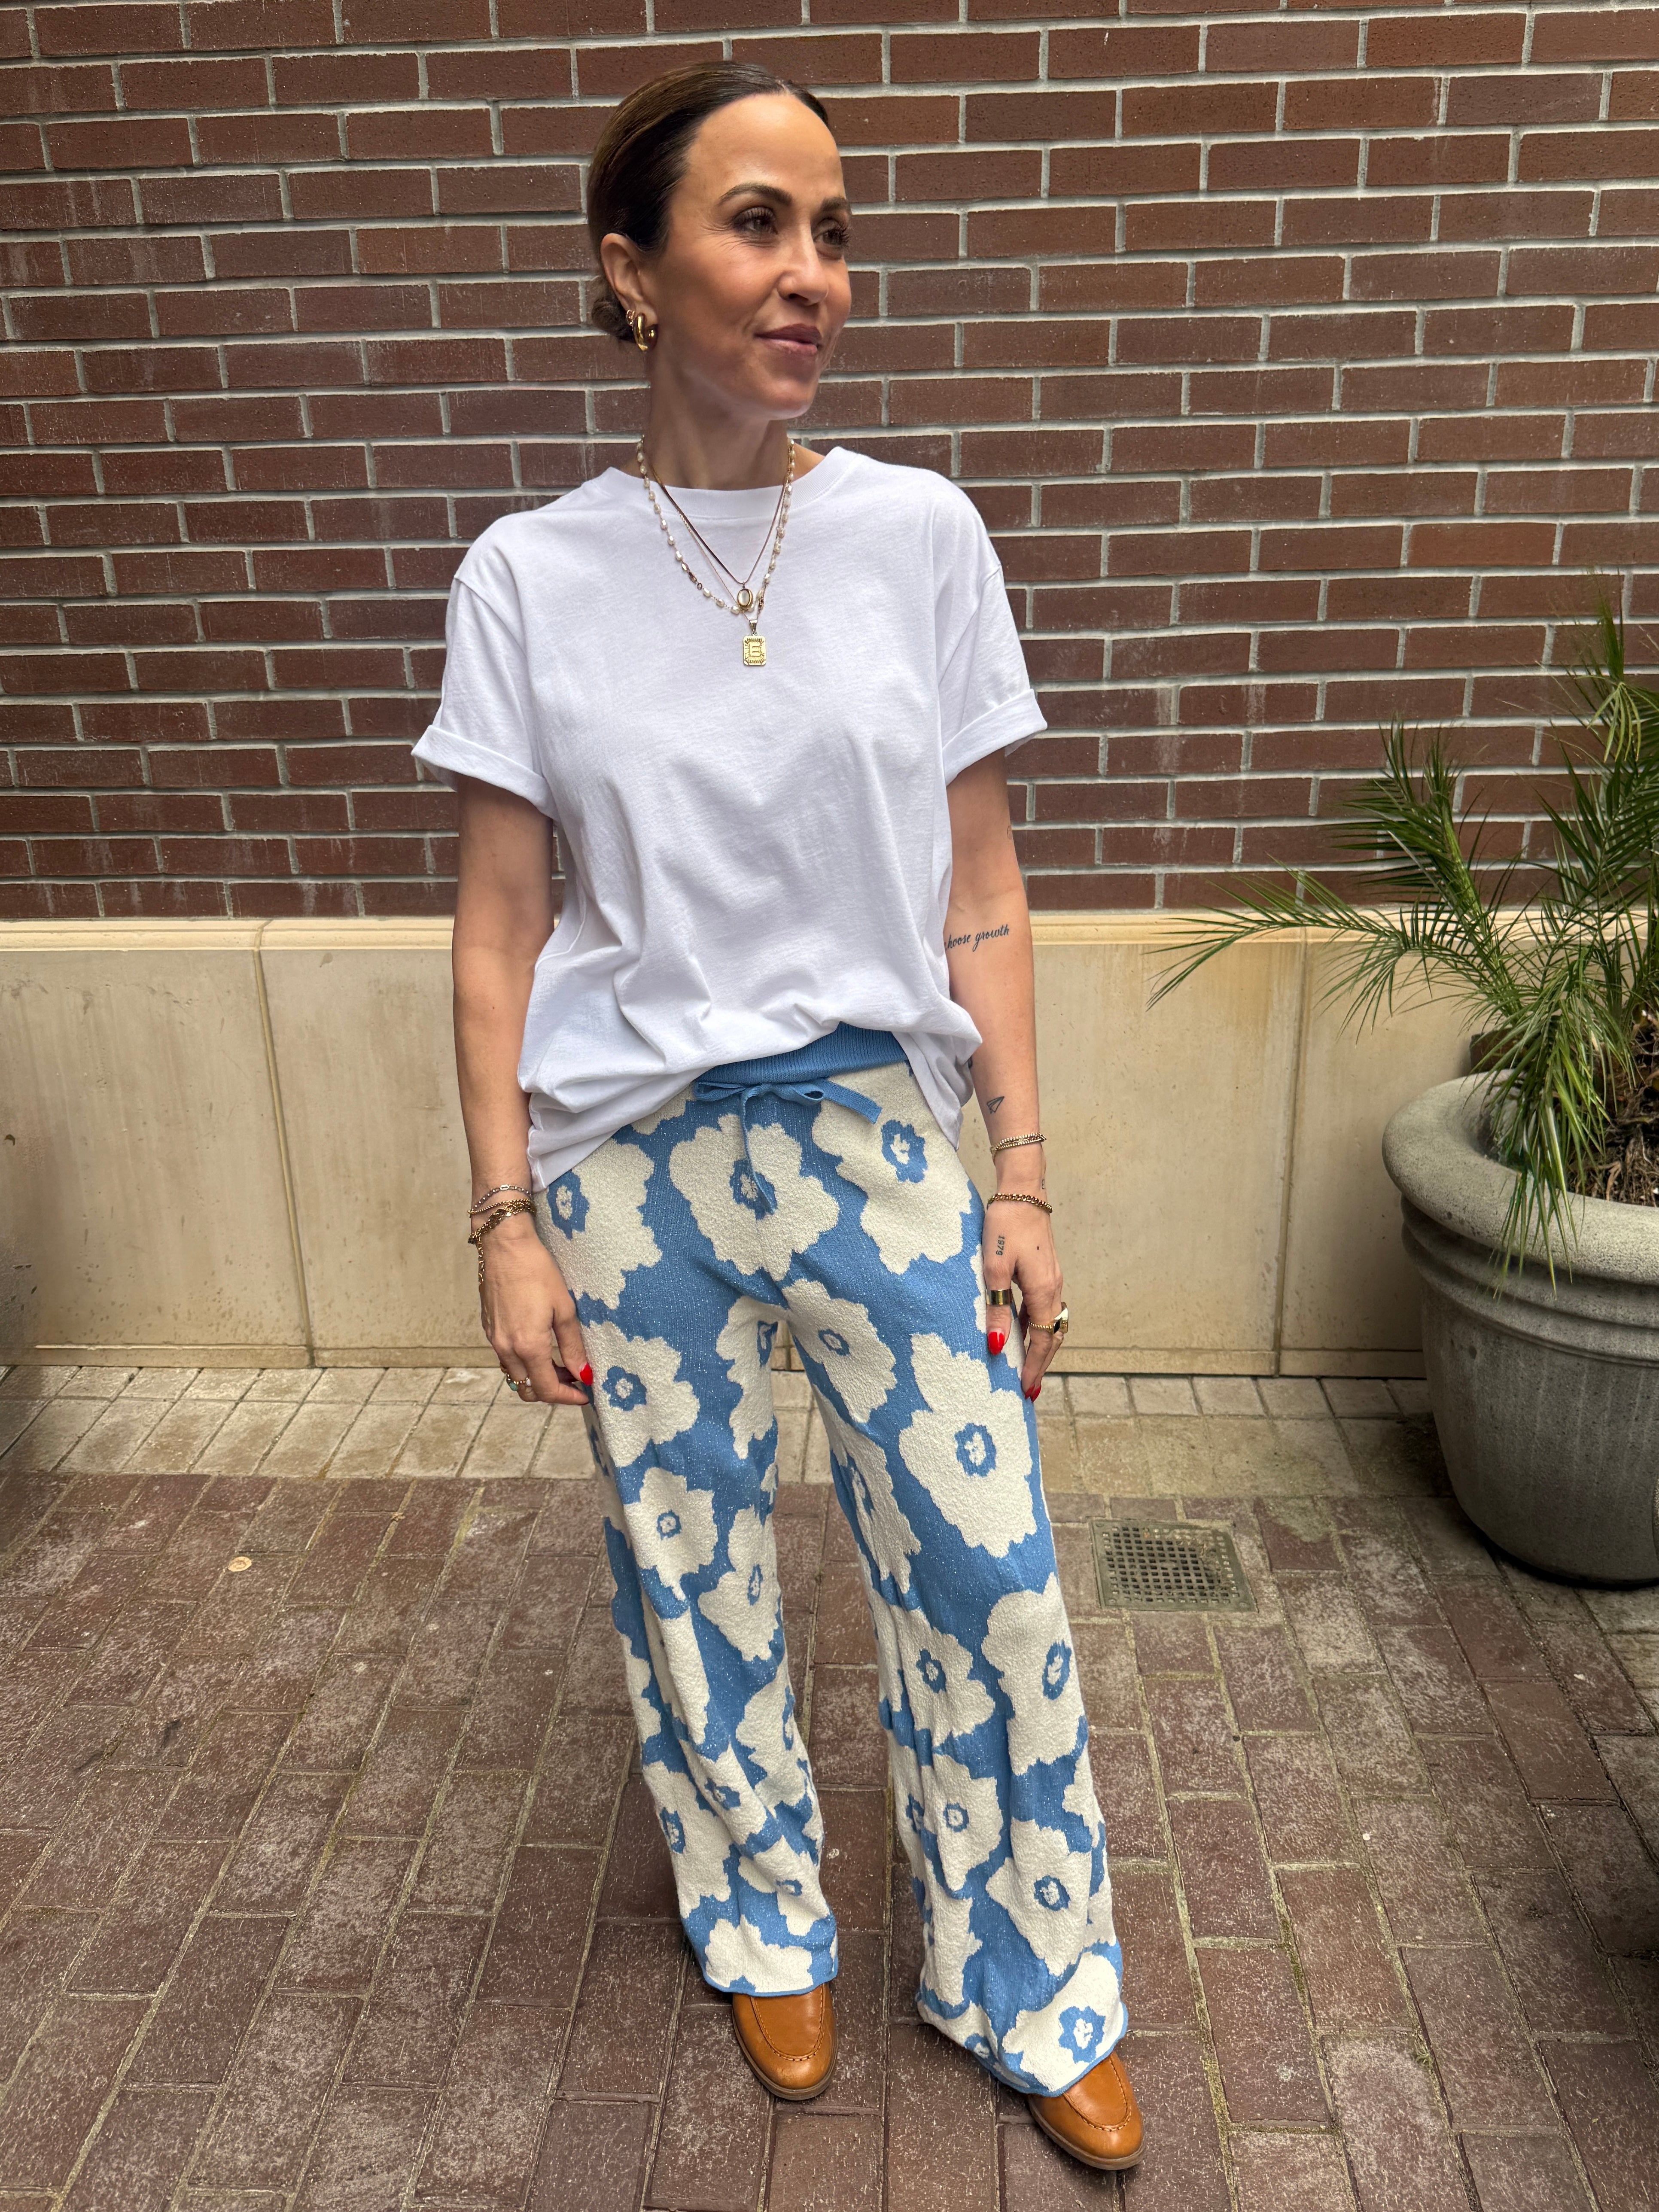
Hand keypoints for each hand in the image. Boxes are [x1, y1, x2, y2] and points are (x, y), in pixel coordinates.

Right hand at [479, 1213, 591, 1405]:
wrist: (504, 1246)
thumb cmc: (537, 1271)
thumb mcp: (564, 1308)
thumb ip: (572, 1346)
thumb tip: (583, 1374)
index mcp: (528, 1346)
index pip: (546, 1389)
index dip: (567, 1398)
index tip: (585, 1394)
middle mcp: (506, 1349)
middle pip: (527, 1389)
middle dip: (552, 1390)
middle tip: (574, 1378)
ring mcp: (494, 1340)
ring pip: (515, 1375)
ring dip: (536, 1377)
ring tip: (559, 1362)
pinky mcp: (489, 1329)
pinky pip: (506, 1359)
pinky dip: (523, 1363)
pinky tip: (539, 1347)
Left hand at [982, 1199, 1064, 1401]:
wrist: (1022, 1192)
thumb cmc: (1004, 1226)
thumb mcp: (994, 1268)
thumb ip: (996, 1308)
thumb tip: (997, 1346)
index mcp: (1043, 1291)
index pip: (1042, 1339)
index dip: (1034, 1366)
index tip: (1026, 1390)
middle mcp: (1054, 1288)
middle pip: (1052, 1335)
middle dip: (1041, 1363)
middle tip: (1029, 1388)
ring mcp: (1052, 1279)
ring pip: (1051, 1322)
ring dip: (1041, 1346)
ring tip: (1027, 1367)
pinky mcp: (1046, 1271)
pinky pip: (1045, 1308)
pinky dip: (1038, 1326)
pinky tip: (1022, 1332)